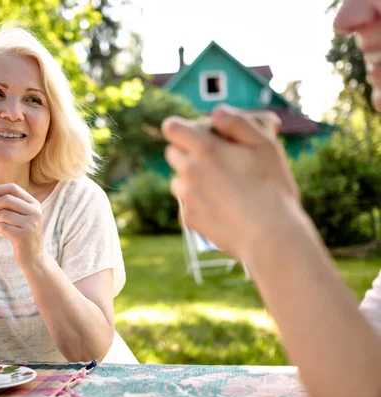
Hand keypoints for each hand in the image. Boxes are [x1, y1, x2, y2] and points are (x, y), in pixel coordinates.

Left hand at [0, 184, 43, 269]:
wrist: (34, 257)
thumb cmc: (22, 234)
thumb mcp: (19, 216)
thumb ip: (8, 204)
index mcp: (33, 203)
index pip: (13, 188)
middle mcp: (35, 212)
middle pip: (6, 199)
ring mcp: (31, 224)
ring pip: (3, 214)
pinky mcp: (24, 237)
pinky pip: (2, 227)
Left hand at [163, 105, 299, 258]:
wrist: (270, 236)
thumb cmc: (272, 187)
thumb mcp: (265, 145)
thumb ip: (238, 123)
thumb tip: (216, 112)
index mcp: (205, 149)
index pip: (172, 128)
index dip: (181, 128)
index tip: (195, 133)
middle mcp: (189, 171)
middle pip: (172, 153)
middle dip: (188, 151)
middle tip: (215, 160)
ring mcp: (186, 197)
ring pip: (178, 180)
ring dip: (191, 179)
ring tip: (222, 187)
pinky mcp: (188, 219)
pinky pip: (186, 204)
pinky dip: (198, 203)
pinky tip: (222, 208)